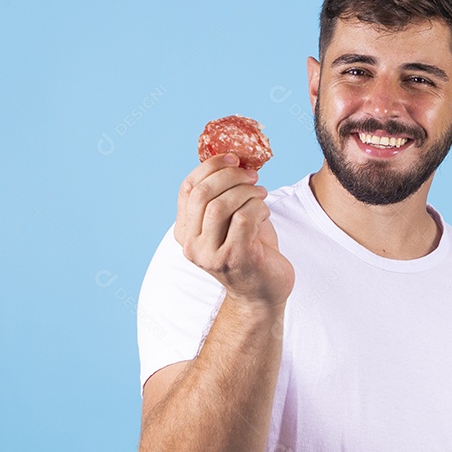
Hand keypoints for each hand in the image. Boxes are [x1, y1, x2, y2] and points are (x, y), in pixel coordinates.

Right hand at [174, 154, 294, 308]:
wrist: (263, 293)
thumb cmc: (250, 250)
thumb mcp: (231, 221)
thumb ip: (223, 196)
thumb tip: (231, 158)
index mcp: (185, 232)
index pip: (188, 188)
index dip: (210, 167)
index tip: (233, 158)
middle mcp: (192, 245)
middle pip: (203, 194)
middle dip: (231, 176)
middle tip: (252, 176)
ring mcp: (210, 254)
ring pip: (221, 205)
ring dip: (247, 192)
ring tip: (261, 194)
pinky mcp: (234, 258)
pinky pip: (244, 218)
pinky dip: (258, 208)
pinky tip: (265, 214)